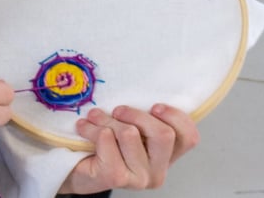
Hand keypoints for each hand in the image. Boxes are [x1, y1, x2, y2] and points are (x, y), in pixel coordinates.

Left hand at [58, 104, 199, 193]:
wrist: (75, 168)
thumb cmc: (105, 142)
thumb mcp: (129, 125)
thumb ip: (142, 115)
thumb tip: (143, 85)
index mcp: (166, 156)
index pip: (189, 137)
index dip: (176, 117)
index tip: (155, 106)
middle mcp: (157, 171)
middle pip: (163, 134)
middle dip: (136, 115)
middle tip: (117, 110)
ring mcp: (139, 178)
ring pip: (130, 134)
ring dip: (107, 120)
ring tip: (94, 118)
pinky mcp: (116, 178)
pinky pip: (107, 140)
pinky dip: (93, 129)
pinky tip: (85, 129)